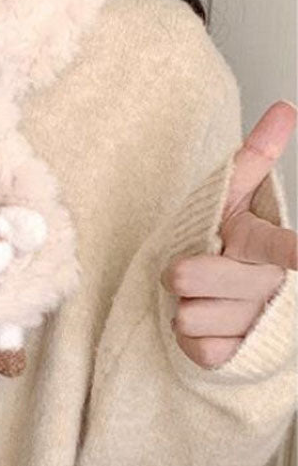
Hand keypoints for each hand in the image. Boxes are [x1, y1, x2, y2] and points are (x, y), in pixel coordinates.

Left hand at [160, 100, 296, 368]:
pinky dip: (188, 338)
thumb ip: (255, 156)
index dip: (297, 255)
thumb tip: (285, 107)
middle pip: (190, 277)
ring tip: (203, 301)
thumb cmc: (220, 240)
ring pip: (190, 315)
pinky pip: (198, 347)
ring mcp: (257, 326)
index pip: (288, 250)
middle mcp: (271, 287)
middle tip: (192, 271)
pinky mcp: (238, 359)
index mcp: (269, 246)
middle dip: (179, 272)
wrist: (207, 297)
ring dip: (184, 307)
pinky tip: (206, 328)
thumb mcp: (229, 198)